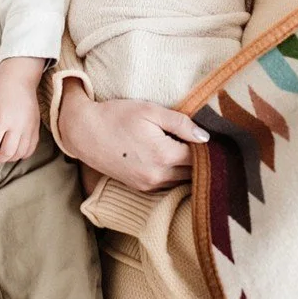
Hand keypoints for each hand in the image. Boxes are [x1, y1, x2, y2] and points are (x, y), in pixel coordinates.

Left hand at [0, 57, 44, 162]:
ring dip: (8, 157)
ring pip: (19, 154)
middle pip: (6, 154)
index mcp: (1, 119)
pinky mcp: (36, 128)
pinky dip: (21, 154)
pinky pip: (30, 149)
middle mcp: (17, 125)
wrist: (19, 80)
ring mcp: (29, 128)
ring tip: (0, 151)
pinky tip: (13, 148)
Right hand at [57, 81, 206, 191]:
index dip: (208, 146)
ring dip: (188, 169)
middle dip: (201, 159)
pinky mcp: (140, 188)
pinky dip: (174, 175)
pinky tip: (173, 160)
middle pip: (194, 172)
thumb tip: (206, 137)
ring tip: (189, 150)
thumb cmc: (116, 116)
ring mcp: (148, 185)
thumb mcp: (149, 110)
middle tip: (203, 143)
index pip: (200, 156)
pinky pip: (168, 184)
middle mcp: (159, 175)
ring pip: (182, 181)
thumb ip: (180, 123)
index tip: (214, 136)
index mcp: (164, 155)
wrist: (84, 133)